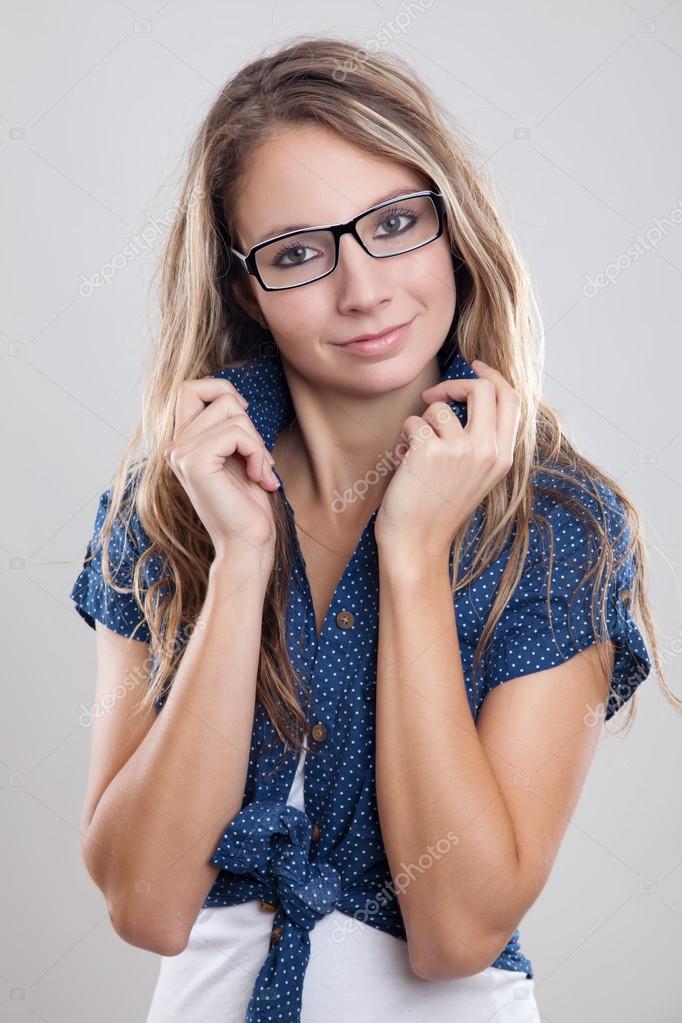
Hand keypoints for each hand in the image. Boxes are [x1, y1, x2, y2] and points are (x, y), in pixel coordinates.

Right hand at [164, 376, 280, 559]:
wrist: (247, 545)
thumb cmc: (248, 505)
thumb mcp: (237, 456)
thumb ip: (227, 428)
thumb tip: (235, 398)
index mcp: (181, 444)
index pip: (190, 388)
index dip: (221, 390)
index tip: (244, 418)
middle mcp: (175, 447)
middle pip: (220, 398)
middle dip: (250, 425)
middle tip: (258, 459)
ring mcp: (181, 455)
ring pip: (233, 414)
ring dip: (257, 443)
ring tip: (259, 473)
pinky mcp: (195, 463)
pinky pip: (236, 433)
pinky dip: (257, 453)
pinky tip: (258, 478)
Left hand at [374, 360, 520, 556]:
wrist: (417, 543)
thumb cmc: (438, 509)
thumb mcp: (474, 475)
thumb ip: (480, 440)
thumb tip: (471, 394)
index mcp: (503, 457)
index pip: (511, 399)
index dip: (493, 375)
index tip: (476, 365)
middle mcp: (489, 451)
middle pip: (481, 389)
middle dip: (453, 385)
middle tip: (434, 398)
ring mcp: (462, 450)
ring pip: (439, 408)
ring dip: (420, 426)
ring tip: (415, 455)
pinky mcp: (432, 450)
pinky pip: (414, 423)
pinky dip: (403, 440)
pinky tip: (404, 466)